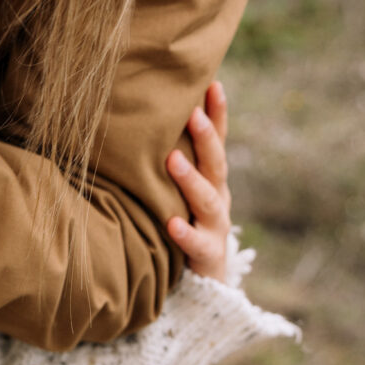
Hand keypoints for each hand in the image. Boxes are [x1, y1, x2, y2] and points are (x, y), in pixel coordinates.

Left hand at [166, 81, 231, 281]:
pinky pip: (197, 244)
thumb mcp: (183, 189)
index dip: (218, 114)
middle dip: (207, 138)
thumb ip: (174, 157)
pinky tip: (171, 223)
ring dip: (191, 179)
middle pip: (216, 163)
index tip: (213, 83)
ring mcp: (215, 227)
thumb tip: (145, 115)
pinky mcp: (207, 255)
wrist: (204, 281)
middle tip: (192, 113)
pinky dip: (185, 233)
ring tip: (172, 160)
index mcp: (212, 178)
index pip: (218, 141)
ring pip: (207, 201)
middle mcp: (218, 198)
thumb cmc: (185, 221)